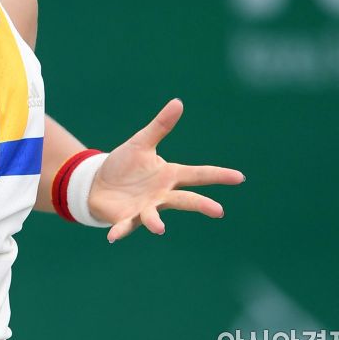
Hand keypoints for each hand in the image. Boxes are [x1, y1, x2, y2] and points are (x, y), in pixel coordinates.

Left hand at [88, 99, 243, 242]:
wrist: (99, 183)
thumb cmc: (124, 165)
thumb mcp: (141, 143)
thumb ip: (160, 126)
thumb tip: (178, 102)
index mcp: (169, 176)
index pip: (198, 174)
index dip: (218, 175)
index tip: (239, 177)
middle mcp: (161, 195)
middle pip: (185, 199)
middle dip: (201, 204)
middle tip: (218, 210)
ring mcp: (145, 208)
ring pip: (154, 216)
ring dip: (155, 222)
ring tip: (159, 228)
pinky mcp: (126, 218)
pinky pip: (124, 226)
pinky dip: (120, 231)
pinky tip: (113, 237)